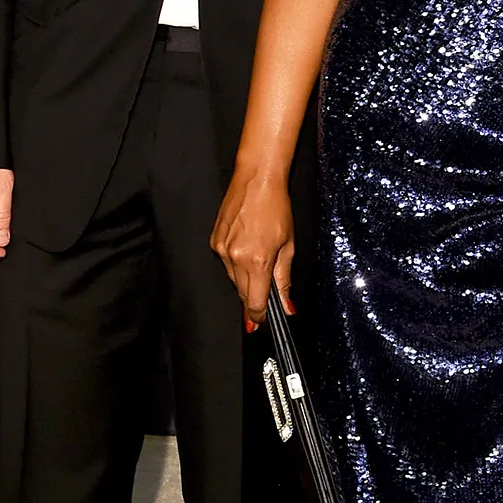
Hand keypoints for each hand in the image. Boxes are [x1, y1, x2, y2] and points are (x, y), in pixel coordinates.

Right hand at [211, 166, 294, 325]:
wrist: (256, 180)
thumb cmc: (277, 208)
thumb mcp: (288, 246)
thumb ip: (284, 279)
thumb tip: (286, 306)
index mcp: (257, 261)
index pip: (255, 302)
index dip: (259, 316)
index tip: (261, 323)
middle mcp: (236, 258)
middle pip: (243, 293)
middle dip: (253, 300)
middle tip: (263, 303)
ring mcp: (222, 249)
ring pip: (234, 279)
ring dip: (245, 280)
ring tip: (258, 261)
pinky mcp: (214, 241)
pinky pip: (225, 262)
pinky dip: (235, 263)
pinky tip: (246, 248)